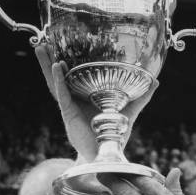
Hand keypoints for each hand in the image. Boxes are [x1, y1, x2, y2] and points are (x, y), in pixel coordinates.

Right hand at [35, 45, 158, 161]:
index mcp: (86, 97)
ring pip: (55, 83)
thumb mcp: (129, 111)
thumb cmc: (115, 135)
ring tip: (40, 48)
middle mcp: (75, 100)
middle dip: (50, 59)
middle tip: (43, 40)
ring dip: (47, 65)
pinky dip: (58, 80)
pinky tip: (56, 66)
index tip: (63, 44)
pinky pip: (62, 94)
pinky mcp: (69, 114)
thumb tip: (155, 81)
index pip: (74, 76)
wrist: (107, 154)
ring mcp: (70, 106)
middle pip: (60, 76)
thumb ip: (141, 96)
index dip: (68, 62)